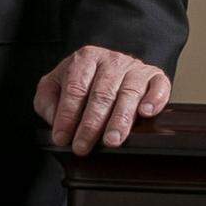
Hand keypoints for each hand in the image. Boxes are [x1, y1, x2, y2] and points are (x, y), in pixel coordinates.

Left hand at [34, 46, 170, 155]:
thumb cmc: (83, 81)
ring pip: (129, 93)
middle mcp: (112, 60)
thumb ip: (47, 100)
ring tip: (112, 141)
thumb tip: (54, 119)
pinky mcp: (155, 76)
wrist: (113, 67)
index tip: (62, 138)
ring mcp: (135, 68)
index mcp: (85, 58)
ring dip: (120, 119)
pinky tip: (146, 113)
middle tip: (83, 146)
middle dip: (91, 123)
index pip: (75, 88)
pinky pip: (159, 86)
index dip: (67, 115)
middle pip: (101, 93)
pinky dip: (154, 99)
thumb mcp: (56, 85)